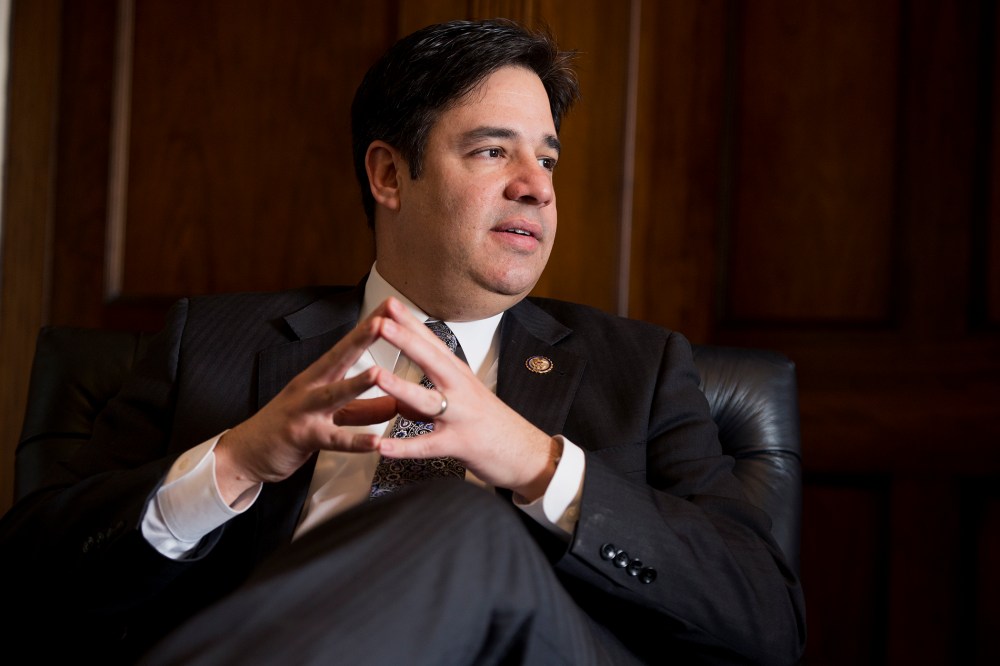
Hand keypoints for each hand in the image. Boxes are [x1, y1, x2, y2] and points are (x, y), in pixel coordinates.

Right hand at [214, 305, 398, 503]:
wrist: (246, 453)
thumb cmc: (287, 429)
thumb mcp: (330, 415)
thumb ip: (363, 411)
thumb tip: (396, 403)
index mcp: (318, 377)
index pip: (347, 347)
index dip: (367, 327)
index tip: (389, 306)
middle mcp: (310, 388)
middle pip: (339, 358)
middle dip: (361, 338)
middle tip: (383, 320)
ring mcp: (304, 411)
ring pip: (333, 395)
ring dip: (356, 383)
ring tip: (378, 373)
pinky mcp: (302, 437)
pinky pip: (332, 440)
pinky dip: (354, 441)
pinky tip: (375, 442)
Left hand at [373, 297, 561, 500]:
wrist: (526, 452)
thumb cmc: (492, 423)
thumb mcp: (464, 397)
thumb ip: (431, 392)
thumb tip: (399, 397)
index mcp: (459, 375)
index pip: (432, 342)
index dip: (411, 323)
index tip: (390, 304)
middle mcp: (460, 390)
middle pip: (431, 360)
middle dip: (405, 340)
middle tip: (381, 322)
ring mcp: (459, 416)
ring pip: (427, 400)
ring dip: (401, 387)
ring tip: (376, 376)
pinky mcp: (458, 444)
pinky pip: (426, 446)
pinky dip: (403, 447)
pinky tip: (381, 446)